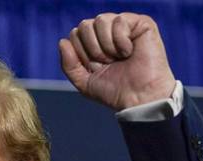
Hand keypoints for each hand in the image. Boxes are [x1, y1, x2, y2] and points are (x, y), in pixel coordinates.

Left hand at [59, 13, 175, 110]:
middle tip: (109, 63)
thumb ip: (69, 64)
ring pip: (100, 20)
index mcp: (93, 43)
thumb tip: (62, 41)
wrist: (139, 98)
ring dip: (106, 46)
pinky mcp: (140, 23)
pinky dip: (121, 41)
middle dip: (93, 50)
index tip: (96, 68)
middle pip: (84, 25)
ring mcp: (123, 26)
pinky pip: (118, 20)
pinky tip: (130, 51)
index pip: (75, 35)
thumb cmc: (115, 91)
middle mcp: (107, 32)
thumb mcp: (84, 82)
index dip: (82, 54)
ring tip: (119, 58)